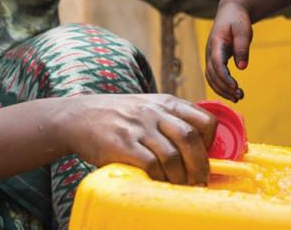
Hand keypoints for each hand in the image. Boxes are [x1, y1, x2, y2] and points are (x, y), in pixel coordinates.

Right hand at [57, 94, 216, 184]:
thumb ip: (170, 120)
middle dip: (200, 166)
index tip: (206, 156)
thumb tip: (198, 147)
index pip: (204, 119)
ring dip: (181, 177)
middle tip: (200, 181)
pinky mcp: (123, 145)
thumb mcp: (148, 107)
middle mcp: (154, 112)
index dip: (211, 141)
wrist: (79, 117)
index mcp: (166, 103)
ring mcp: (138, 128)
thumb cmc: (118, 116)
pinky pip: (151, 165)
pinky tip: (159, 183)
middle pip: (191, 139)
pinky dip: (159, 178)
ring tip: (180, 187)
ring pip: (173, 156)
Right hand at [204, 0, 251, 101]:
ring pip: (211, 78)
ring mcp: (210, 56)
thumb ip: (242, 47)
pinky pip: (214, 76)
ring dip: (222, 90)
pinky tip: (233, 93)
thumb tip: (242, 67)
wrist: (231, 11)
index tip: (235, 86)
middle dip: (224, 87)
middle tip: (239, 96)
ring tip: (238, 98)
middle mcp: (209, 51)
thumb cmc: (238, 19)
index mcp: (215, 43)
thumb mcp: (243, 30)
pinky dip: (221, 86)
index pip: (216, 63)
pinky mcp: (214, 60)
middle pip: (212, 74)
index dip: (224, 77)